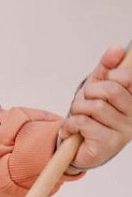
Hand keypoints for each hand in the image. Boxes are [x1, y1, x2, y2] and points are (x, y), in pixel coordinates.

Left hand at [58, 45, 131, 170]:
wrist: (78, 147)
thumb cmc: (91, 116)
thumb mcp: (97, 87)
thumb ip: (106, 68)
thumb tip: (117, 49)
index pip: (127, 76)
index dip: (108, 76)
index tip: (101, 85)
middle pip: (110, 90)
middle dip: (89, 93)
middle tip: (85, 102)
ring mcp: (123, 132)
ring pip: (95, 107)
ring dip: (77, 110)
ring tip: (77, 118)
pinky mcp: (108, 145)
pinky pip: (84, 123)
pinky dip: (70, 125)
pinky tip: (71, 131)